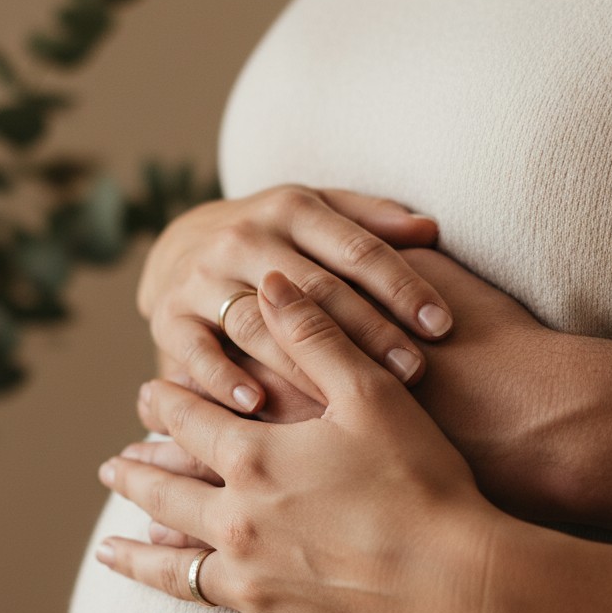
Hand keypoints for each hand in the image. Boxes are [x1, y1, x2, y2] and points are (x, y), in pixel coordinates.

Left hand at [96, 270, 495, 612]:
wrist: (463, 581)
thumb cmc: (423, 481)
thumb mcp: (371, 393)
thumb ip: (314, 334)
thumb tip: (268, 282)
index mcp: (253, 460)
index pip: (189, 421)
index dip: (164, 403)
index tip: (145, 396)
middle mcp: (235, 523)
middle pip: (166, 492)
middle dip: (135, 475)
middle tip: (109, 469)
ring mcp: (250, 586)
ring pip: (172, 568)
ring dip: (136, 555)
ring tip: (107, 549)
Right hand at [139, 185, 452, 414]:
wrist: (180, 246)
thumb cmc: (274, 238)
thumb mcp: (318, 213)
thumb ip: (371, 220)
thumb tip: (430, 228)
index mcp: (292, 208)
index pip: (356, 248)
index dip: (402, 286)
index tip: (441, 326)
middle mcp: (244, 237)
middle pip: (313, 289)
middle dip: (367, 332)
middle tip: (412, 372)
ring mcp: (203, 278)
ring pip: (257, 323)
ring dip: (302, 364)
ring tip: (344, 401)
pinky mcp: (170, 317)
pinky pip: (196, 351)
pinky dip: (222, 379)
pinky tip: (256, 404)